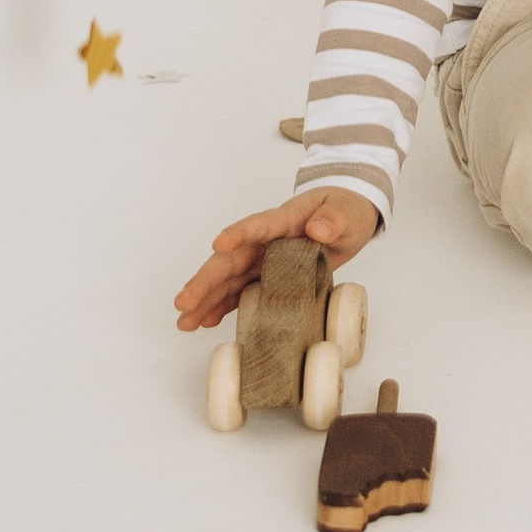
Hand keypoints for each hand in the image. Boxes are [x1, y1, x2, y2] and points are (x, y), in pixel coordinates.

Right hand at [173, 187, 379, 332]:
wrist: (347, 215)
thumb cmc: (345, 209)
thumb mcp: (348, 213)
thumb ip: (334, 220)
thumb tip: (318, 228)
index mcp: (284, 220)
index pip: (258, 225)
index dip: (238, 234)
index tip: (218, 244)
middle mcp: (266, 240)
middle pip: (231, 258)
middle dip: (206, 280)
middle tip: (183, 303)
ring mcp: (263, 258)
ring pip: (228, 278)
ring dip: (205, 298)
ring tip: (184, 321)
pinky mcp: (266, 274)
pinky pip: (239, 290)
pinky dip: (221, 305)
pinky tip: (204, 321)